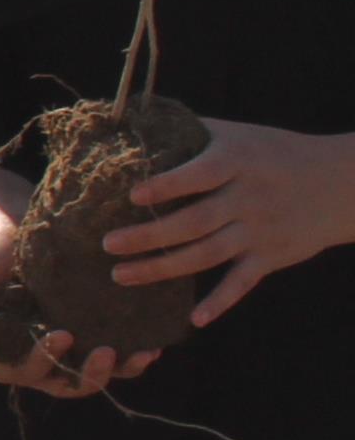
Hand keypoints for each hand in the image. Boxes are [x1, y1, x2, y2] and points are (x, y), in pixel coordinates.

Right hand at [0, 159, 130, 399]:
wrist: (14, 232)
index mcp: (4, 354)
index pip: (20, 372)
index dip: (41, 361)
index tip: (62, 333)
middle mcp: (38, 359)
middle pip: (63, 385)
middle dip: (87, 376)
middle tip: (106, 352)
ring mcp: (68, 353)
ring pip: (93, 378)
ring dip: (118, 373)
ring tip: (140, 355)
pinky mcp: (92, 338)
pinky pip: (115, 361)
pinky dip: (133, 360)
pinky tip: (151, 347)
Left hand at [97, 119, 354, 327]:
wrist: (338, 184)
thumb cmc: (274, 152)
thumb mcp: (238, 134)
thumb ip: (190, 130)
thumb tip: (133, 120)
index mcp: (236, 163)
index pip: (200, 175)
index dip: (168, 186)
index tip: (132, 195)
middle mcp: (247, 199)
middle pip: (194, 222)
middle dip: (149, 236)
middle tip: (107, 244)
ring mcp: (259, 231)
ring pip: (207, 255)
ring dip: (163, 268)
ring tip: (120, 275)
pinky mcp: (271, 257)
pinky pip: (242, 283)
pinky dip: (220, 302)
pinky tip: (193, 319)